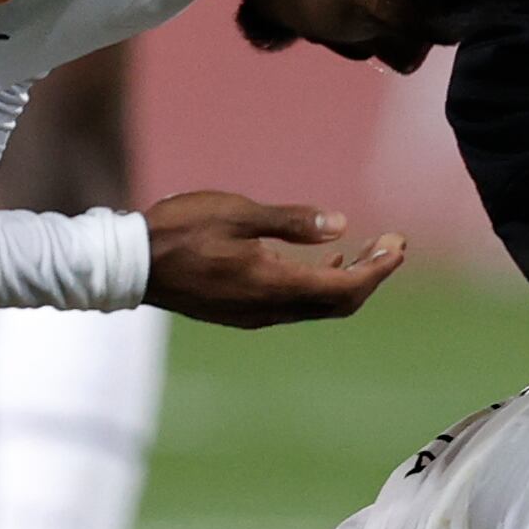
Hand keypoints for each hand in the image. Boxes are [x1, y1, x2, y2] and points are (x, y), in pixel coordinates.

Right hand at [141, 192, 408, 326]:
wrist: (130, 265)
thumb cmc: (180, 231)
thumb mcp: (238, 214)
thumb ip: (291, 222)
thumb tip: (342, 226)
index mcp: (273, 285)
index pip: (344, 287)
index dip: (378, 269)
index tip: (398, 244)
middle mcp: (269, 309)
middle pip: (338, 303)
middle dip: (370, 275)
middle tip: (393, 245)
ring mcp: (255, 315)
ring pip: (318, 306)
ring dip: (346, 280)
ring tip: (367, 250)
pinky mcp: (242, 312)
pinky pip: (295, 305)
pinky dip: (319, 284)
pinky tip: (323, 259)